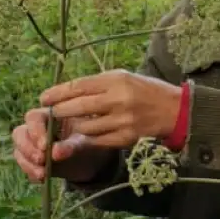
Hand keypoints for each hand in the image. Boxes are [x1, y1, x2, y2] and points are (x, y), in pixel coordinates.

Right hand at [11, 108, 114, 183]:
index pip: (33, 118)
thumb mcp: (84, 144)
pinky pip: (24, 165)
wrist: (89, 162)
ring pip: (19, 150)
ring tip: (42, 174)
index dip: (36, 131)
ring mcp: (30, 143)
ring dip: (28, 164)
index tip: (44, 147)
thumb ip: (70, 146)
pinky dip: (31, 172)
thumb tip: (55, 153)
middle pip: (20, 133)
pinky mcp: (29, 159)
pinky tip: (42, 178)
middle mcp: (36, 127)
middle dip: (28, 149)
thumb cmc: (88, 145)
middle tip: (41, 161)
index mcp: (50, 115)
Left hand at [39, 69, 182, 149]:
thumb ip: (99, 84)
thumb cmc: (146, 90)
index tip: (44, 98)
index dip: (58, 93)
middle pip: (78, 107)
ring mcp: (122, 120)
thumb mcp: (125, 78)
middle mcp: (119, 99)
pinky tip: (85, 133)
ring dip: (74, 126)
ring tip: (70, 124)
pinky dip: (88, 137)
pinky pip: (97, 140)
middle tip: (50, 113)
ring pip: (85, 127)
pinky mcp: (126, 138)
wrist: (175, 111)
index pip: (79, 86)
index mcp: (117, 80)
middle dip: (60, 111)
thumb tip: (68, 90)